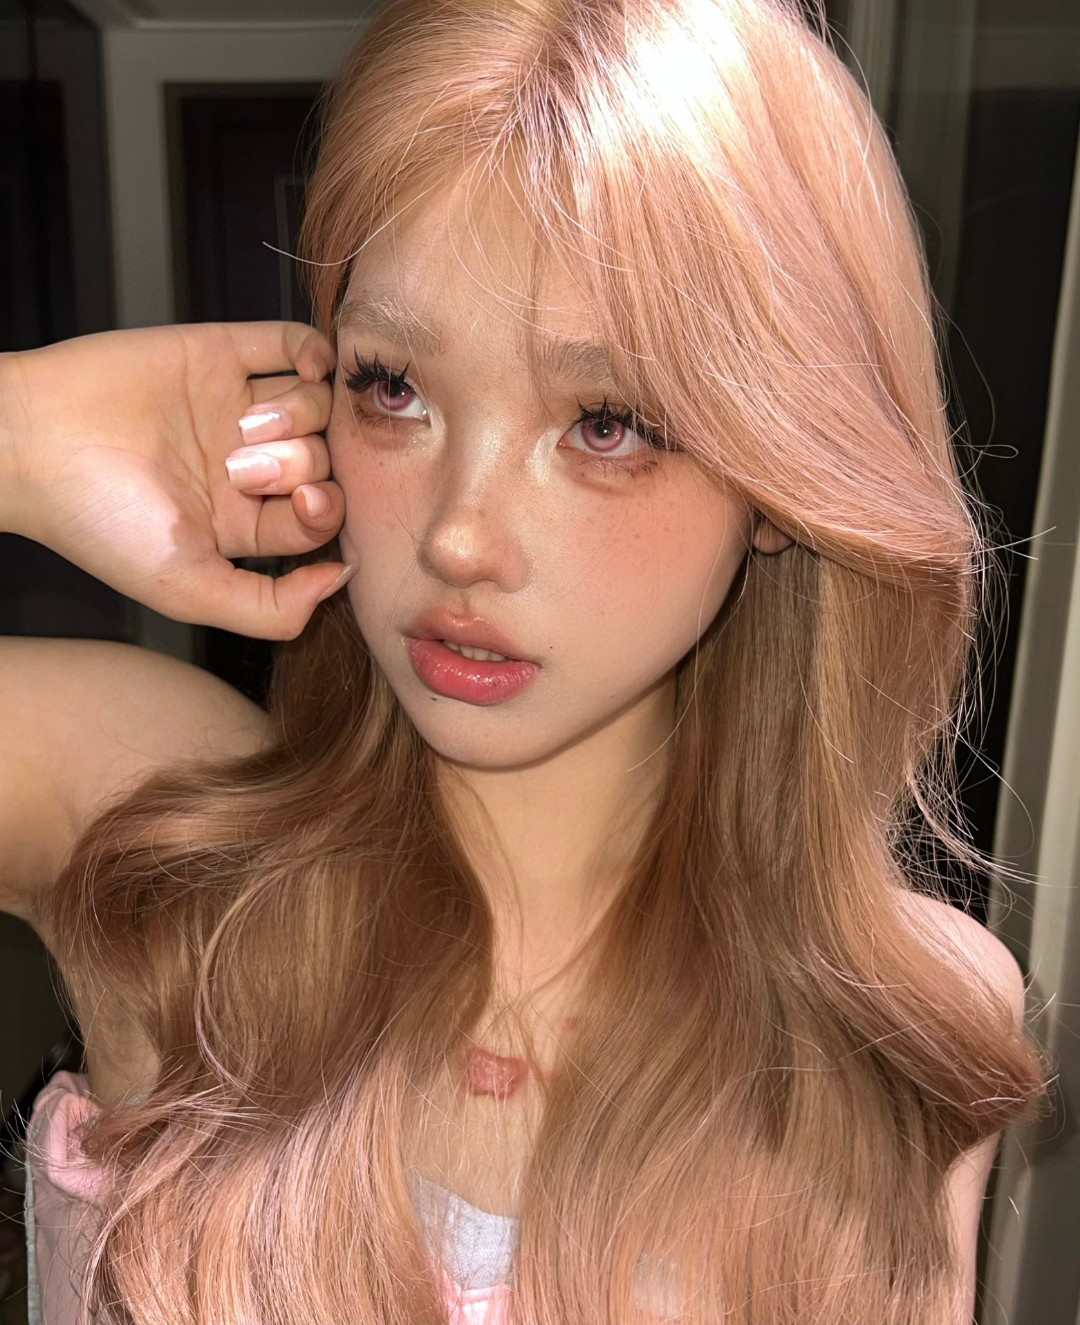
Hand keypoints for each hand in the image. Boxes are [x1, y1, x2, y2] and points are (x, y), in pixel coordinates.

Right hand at [2, 322, 349, 639]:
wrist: (28, 443)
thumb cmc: (98, 522)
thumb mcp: (188, 590)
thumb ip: (270, 609)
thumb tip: (341, 583)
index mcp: (242, 521)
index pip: (322, 517)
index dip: (325, 510)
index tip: (300, 504)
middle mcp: (248, 464)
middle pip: (324, 460)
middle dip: (302, 464)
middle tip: (242, 467)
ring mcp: (237, 405)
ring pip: (317, 406)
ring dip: (298, 416)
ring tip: (241, 426)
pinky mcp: (220, 352)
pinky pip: (297, 343)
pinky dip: (316, 354)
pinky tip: (305, 374)